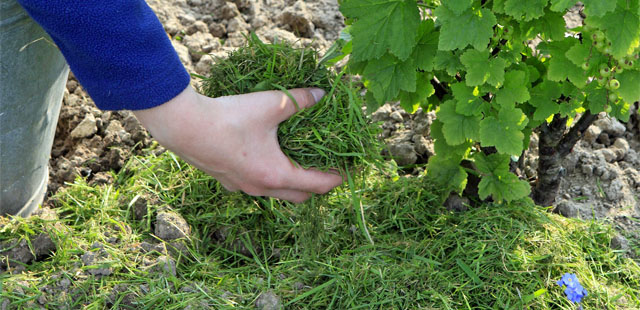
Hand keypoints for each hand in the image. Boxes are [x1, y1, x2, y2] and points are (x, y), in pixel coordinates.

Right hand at [133, 85, 343, 202]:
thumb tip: (322, 94)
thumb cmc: (230, 118)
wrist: (183, 126)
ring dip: (291, 183)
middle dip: (316, 185)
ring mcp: (242, 188)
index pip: (318, 185)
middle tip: (325, 168)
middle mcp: (261, 188)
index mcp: (277, 174)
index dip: (336, 178)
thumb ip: (300, 100)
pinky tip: (265, 158)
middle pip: (300, 196)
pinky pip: (256, 186)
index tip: (347, 170)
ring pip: (276, 193)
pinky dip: (269, 178)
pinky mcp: (227, 181)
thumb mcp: (271, 104)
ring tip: (298, 163)